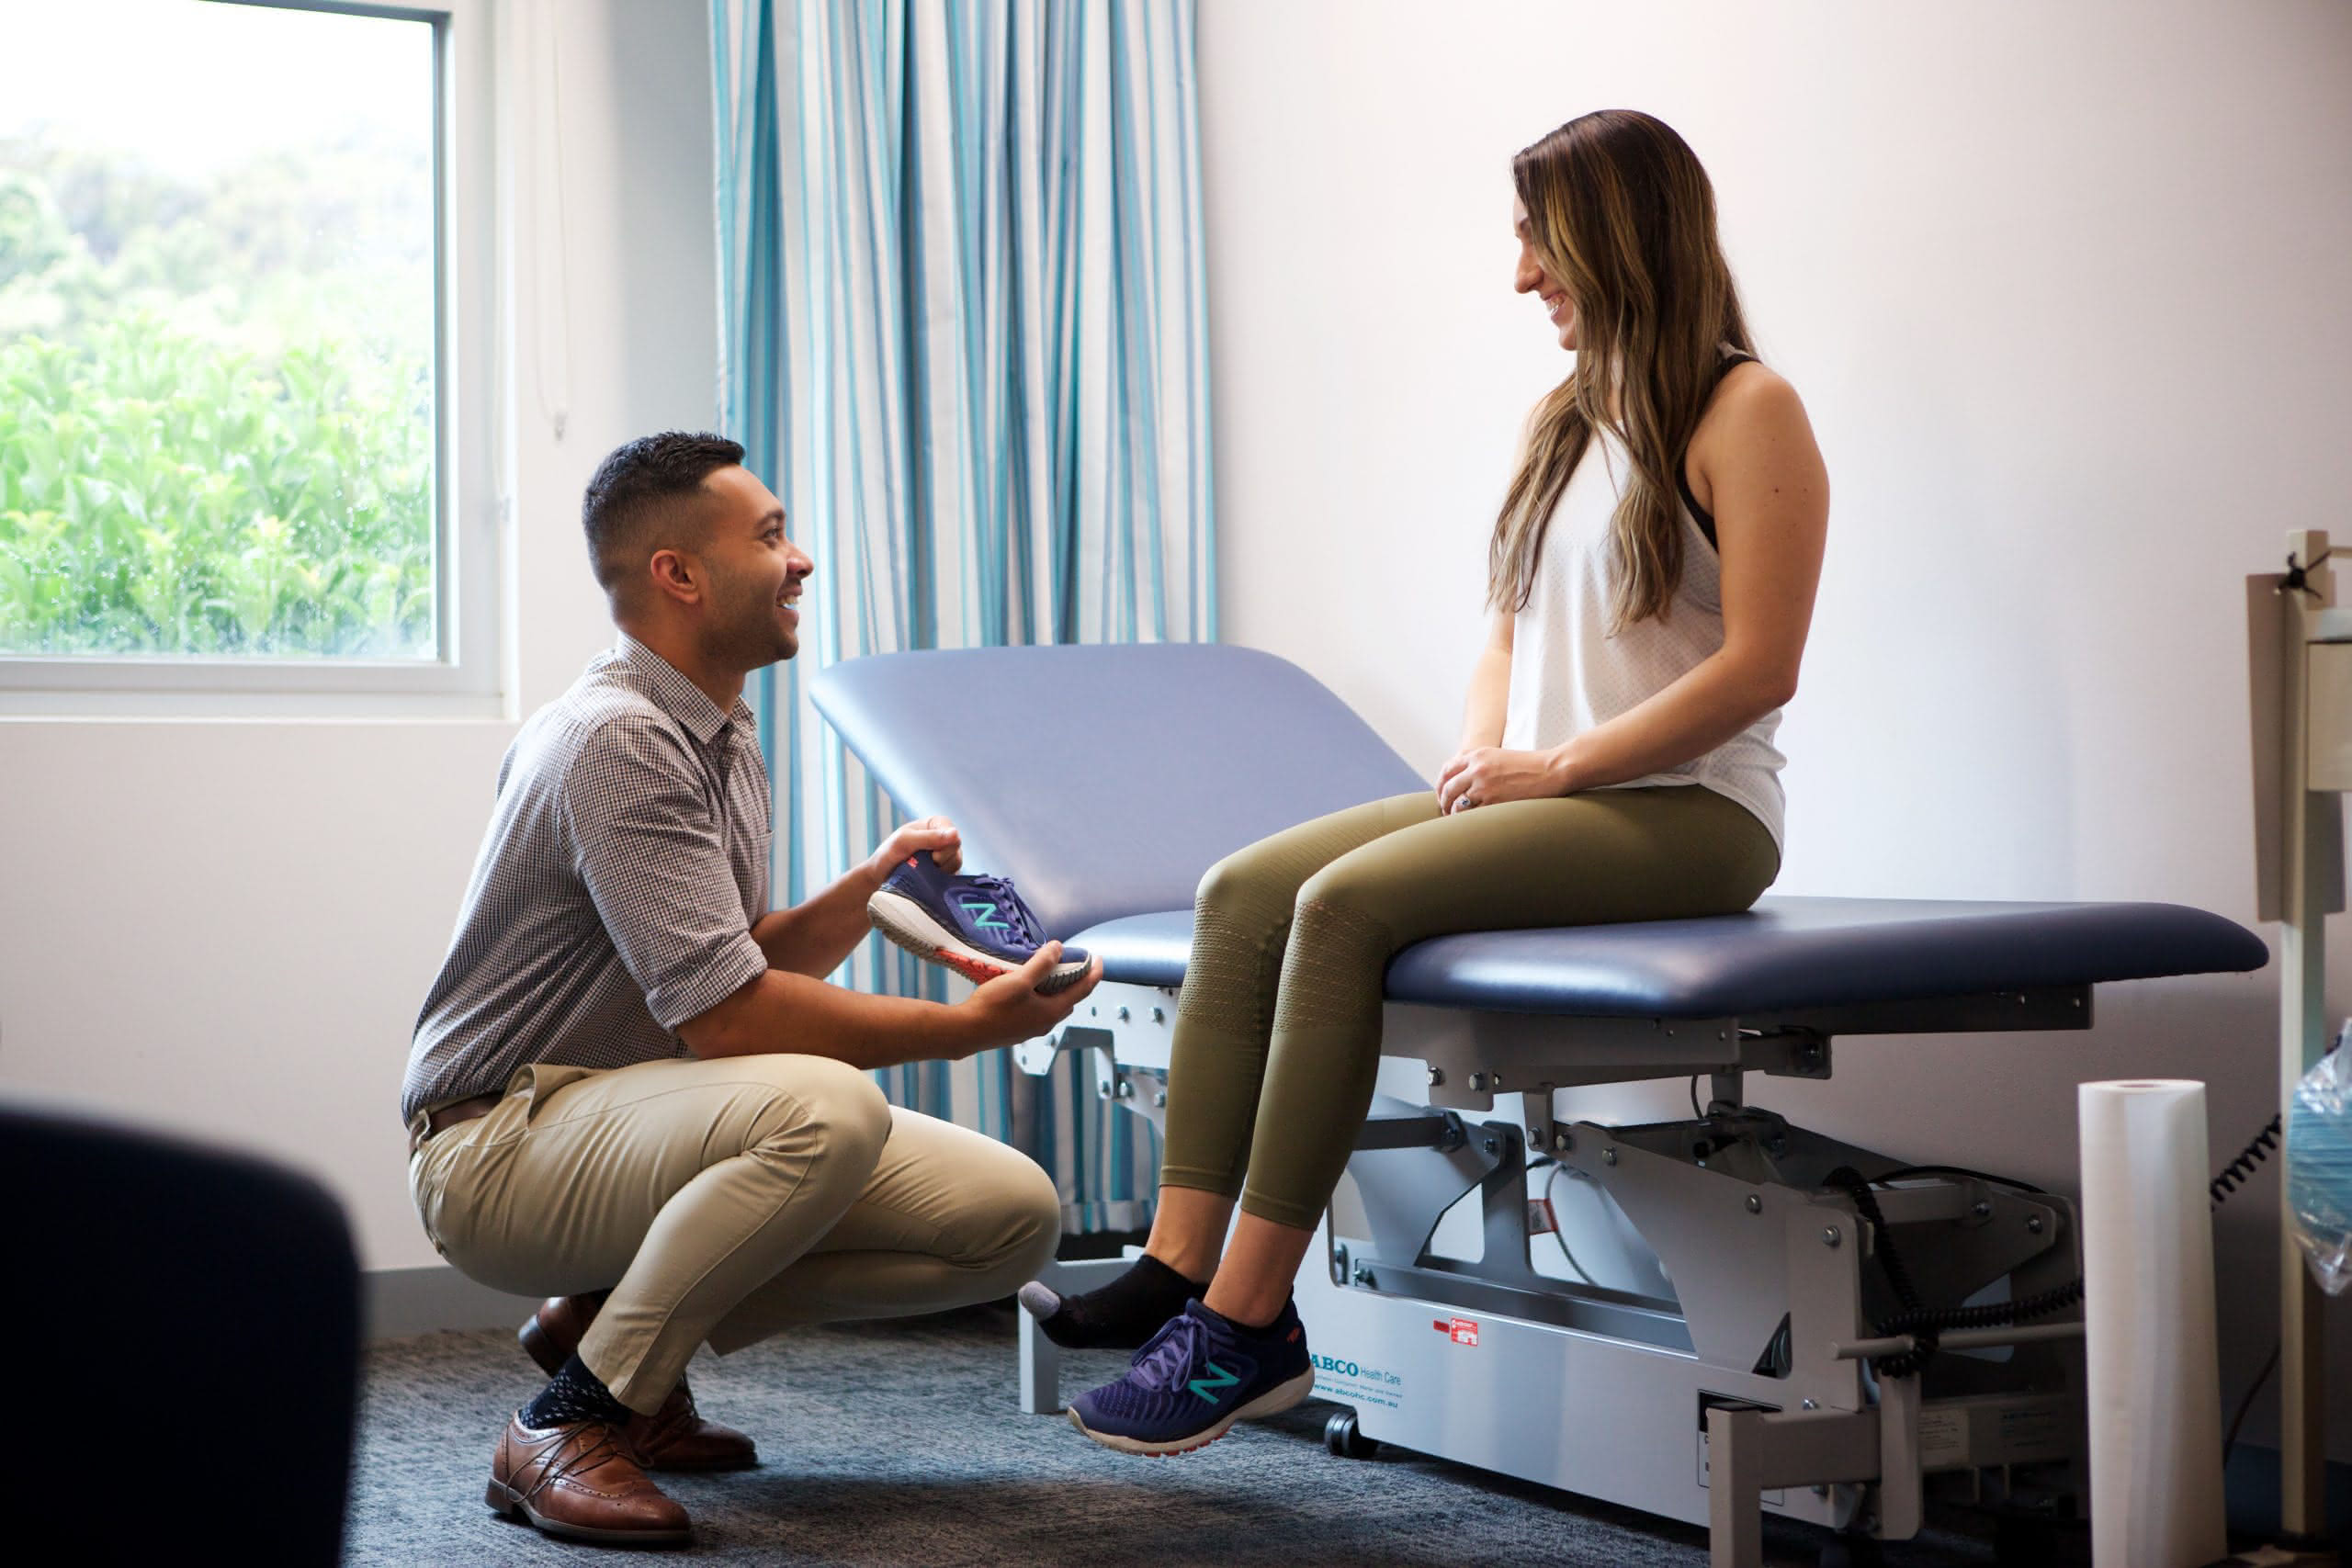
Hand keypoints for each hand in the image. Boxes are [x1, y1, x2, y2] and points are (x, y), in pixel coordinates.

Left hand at [869, 815, 961, 879]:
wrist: (880, 878)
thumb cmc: (888, 854)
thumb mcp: (905, 841)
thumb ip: (929, 837)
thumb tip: (956, 834)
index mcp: (935, 824)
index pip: (953, 833)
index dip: (945, 847)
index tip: (931, 856)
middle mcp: (942, 838)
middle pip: (956, 849)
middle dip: (942, 860)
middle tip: (925, 863)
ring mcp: (944, 856)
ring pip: (956, 863)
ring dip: (940, 871)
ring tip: (923, 871)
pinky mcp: (944, 872)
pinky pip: (952, 876)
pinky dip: (941, 879)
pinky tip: (929, 879)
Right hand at [956, 943, 1102, 1054]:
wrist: (965, 1031)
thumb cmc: (993, 1006)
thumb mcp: (1020, 980)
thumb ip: (1042, 964)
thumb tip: (1059, 948)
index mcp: (1052, 1011)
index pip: (1083, 989)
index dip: (1094, 972)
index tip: (1099, 958)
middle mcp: (1046, 1023)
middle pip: (1071, 1000)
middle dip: (1077, 981)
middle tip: (1075, 963)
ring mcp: (1032, 1029)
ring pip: (1054, 1006)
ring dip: (1058, 990)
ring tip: (1051, 972)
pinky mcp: (1018, 1030)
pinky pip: (1039, 1011)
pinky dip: (1042, 997)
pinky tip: (1029, 989)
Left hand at [1436, 746, 1564, 813]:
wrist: (1551, 770)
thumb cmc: (1529, 767)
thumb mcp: (1499, 758)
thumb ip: (1479, 767)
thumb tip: (1461, 784)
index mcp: (1478, 755)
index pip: (1447, 769)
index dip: (1440, 784)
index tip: (1442, 794)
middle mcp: (1477, 768)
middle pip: (1448, 788)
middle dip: (1443, 802)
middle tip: (1446, 811)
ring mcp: (1484, 785)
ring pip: (1456, 803)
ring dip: (1453, 813)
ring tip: (1457, 820)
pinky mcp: (1493, 800)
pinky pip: (1471, 814)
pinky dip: (1468, 821)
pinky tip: (1471, 824)